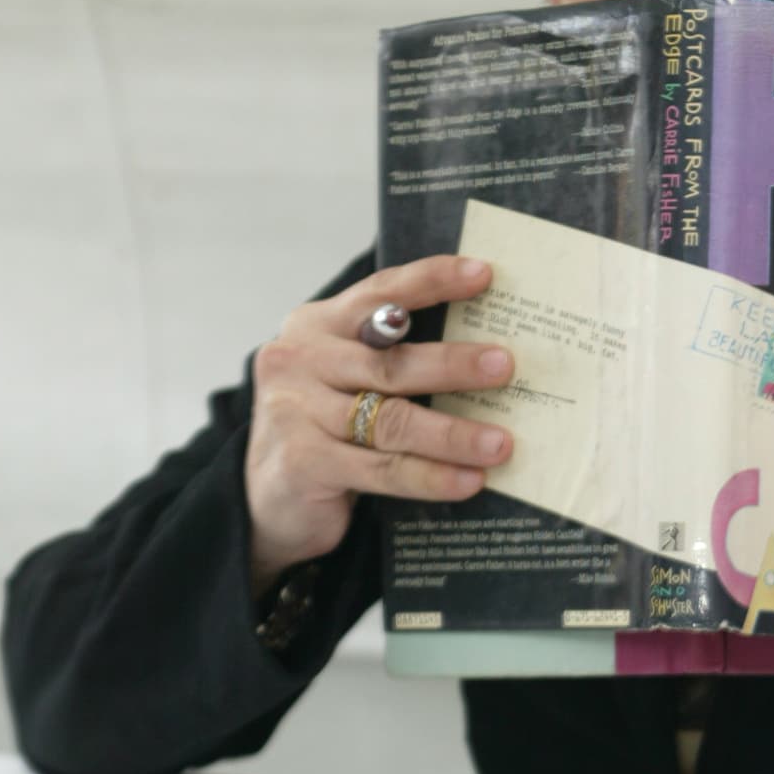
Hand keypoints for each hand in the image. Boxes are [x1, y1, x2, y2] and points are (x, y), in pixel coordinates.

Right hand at [245, 256, 512, 593]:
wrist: (267, 498)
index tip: (483, 274)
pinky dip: (431, 476)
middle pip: (389, 361)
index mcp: (317, 325)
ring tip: (499, 443)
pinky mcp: (303, 463)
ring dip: (452, 434)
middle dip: (453, 364)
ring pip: (392, 421)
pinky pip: (382, 469)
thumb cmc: (327, 427)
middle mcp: (300, 360)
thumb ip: (392, 356)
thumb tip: (486, 350)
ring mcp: (296, 412)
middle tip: (505, 366)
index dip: (432, 281)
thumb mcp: (349, 378)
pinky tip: (469, 481)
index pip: (380, 294)